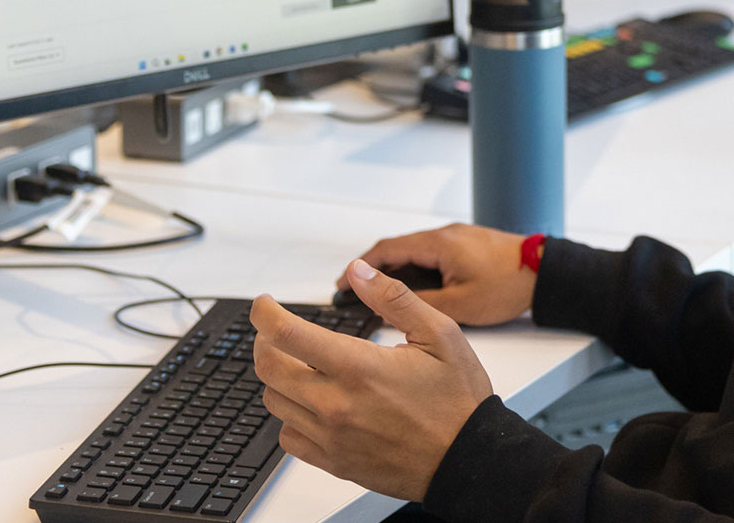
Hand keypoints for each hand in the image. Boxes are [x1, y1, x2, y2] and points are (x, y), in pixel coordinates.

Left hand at [252, 260, 493, 502]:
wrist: (469, 460)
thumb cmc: (458, 400)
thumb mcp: (440, 334)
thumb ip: (394, 298)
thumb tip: (358, 271)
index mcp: (358, 367)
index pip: (285, 334)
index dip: (264, 313)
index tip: (265, 305)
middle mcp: (336, 404)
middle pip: (268, 368)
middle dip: (265, 341)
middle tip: (276, 331)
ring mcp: (332, 437)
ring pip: (275, 401)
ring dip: (278, 377)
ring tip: (299, 364)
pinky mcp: (334, 462)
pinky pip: (288, 438)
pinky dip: (291, 416)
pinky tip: (311, 404)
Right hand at [339, 223, 535, 325]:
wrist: (545, 271)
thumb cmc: (509, 285)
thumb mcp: (460, 305)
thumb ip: (420, 305)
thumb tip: (388, 310)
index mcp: (437, 244)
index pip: (386, 251)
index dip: (359, 268)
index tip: (341, 284)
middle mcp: (444, 235)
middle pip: (397, 249)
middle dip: (372, 271)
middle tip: (353, 293)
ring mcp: (456, 238)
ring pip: (414, 252)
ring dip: (394, 270)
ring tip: (378, 296)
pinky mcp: (467, 245)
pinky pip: (431, 254)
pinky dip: (414, 269)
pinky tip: (413, 290)